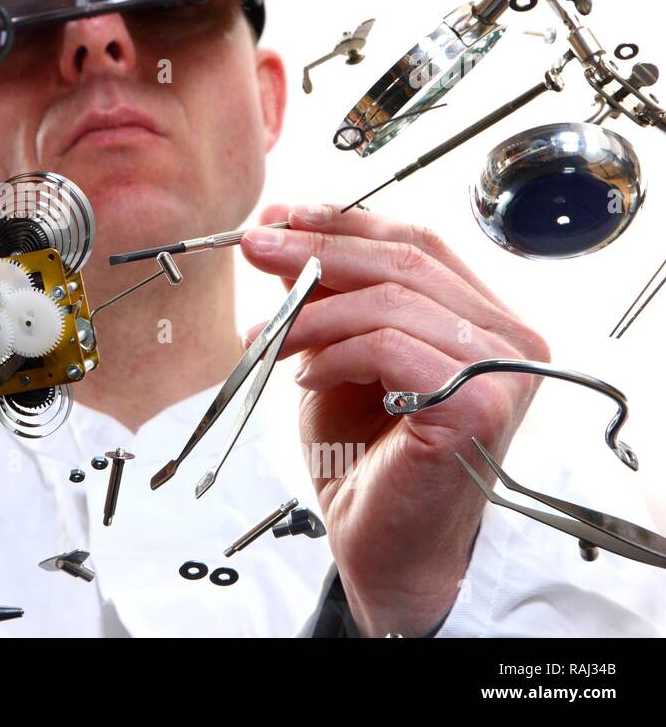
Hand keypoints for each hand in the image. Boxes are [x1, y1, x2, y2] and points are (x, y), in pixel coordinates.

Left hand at [240, 204, 549, 635]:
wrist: (381, 546)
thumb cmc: (364, 457)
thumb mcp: (337, 356)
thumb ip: (326, 299)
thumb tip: (281, 234)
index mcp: (485, 321)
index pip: (418, 243)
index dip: (345, 222)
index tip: (280, 217)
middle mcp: (509, 341)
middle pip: (406, 260)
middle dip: (317, 249)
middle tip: (254, 248)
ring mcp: (502, 373)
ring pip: (393, 300)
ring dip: (313, 312)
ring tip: (267, 339)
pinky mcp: (477, 406)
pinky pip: (388, 347)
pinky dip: (333, 353)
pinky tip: (304, 377)